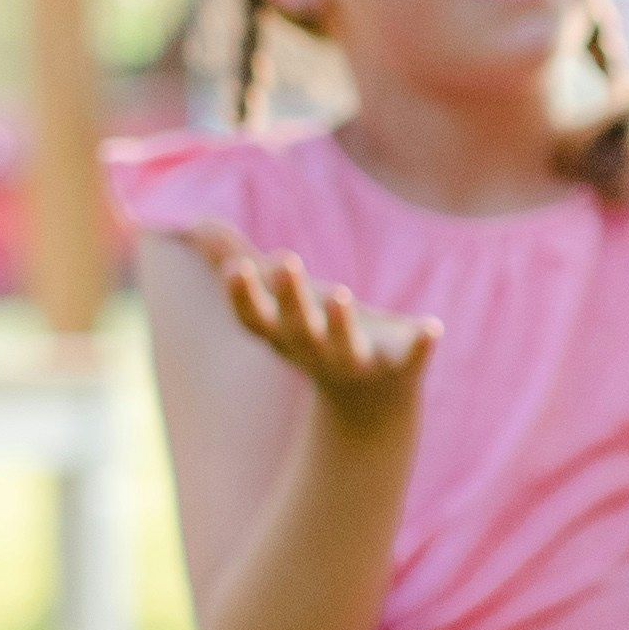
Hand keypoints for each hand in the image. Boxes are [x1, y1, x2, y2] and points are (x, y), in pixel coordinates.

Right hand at [169, 221, 436, 430]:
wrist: (369, 407)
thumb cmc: (314, 335)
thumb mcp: (274, 302)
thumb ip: (235, 260)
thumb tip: (195, 223)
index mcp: (284, 334)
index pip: (254, 318)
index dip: (242, 297)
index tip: (235, 268)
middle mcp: (317, 349)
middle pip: (299, 327)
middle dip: (292, 298)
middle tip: (286, 261)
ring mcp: (359, 360)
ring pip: (347, 346)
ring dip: (343, 324)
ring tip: (343, 294)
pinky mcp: (402, 365)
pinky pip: (413, 358)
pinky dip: (422, 345)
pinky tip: (433, 328)